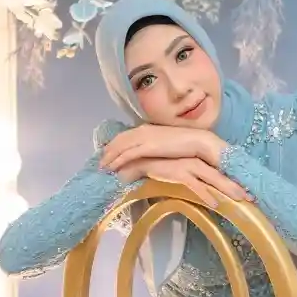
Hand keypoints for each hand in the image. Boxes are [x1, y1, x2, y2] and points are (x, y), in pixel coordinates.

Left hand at [100, 124, 225, 173]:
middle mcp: (142, 130)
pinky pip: (127, 154)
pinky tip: (111, 168)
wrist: (197, 141)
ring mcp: (143, 138)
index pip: (125, 135)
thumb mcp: (166, 142)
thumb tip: (149, 152)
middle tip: (99, 162)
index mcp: (146, 128)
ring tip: (102, 168)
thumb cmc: (185, 143)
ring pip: (120, 147)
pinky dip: (117, 161)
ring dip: (109, 157)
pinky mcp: (146, 147)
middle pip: (119, 140)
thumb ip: (155, 144)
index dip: (114, 144)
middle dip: (108, 151)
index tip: (107, 153)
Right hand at [114, 155, 249, 209]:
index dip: (235, 180)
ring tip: (240, 200)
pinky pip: (196, 185)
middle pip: (222, 174)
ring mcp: (188, 165)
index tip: (249, 190)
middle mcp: (197, 160)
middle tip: (252, 197)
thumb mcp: (180, 172)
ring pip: (213, 178)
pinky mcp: (179, 172)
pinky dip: (205, 194)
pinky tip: (214, 203)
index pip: (220, 170)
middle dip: (237, 185)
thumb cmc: (161, 166)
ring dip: (227, 188)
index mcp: (198, 159)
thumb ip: (193, 178)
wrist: (140, 159)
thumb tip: (206, 190)